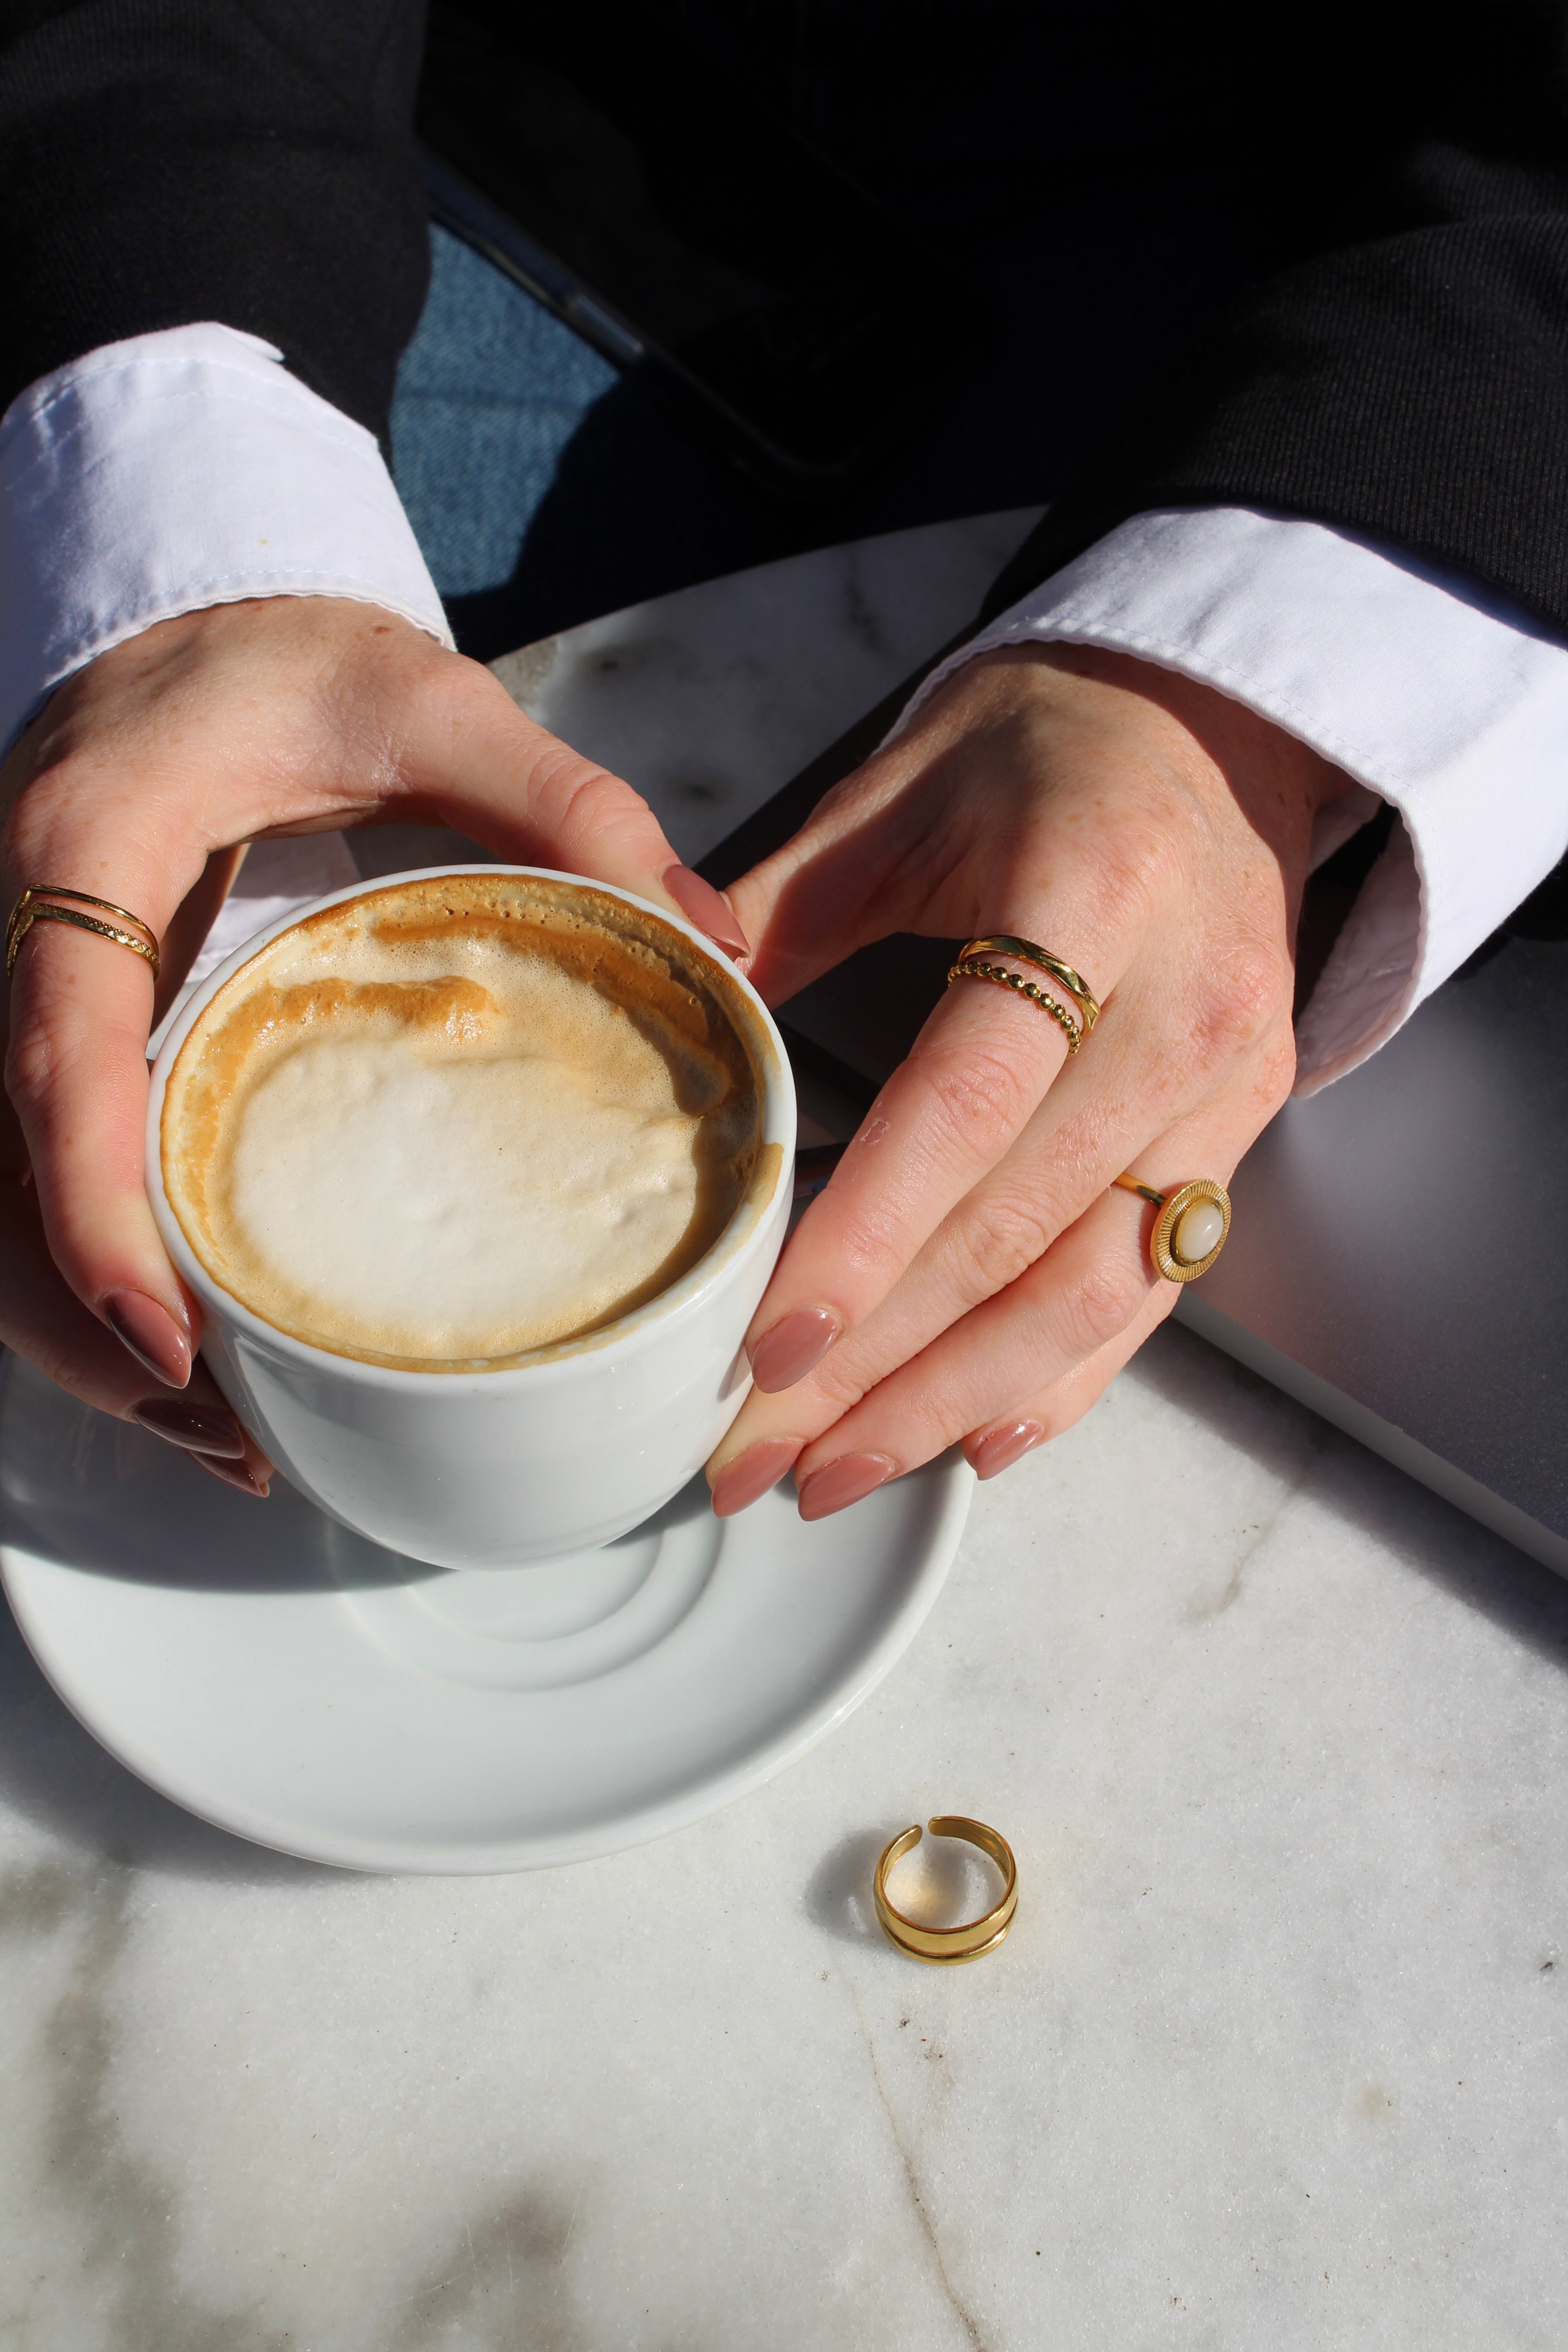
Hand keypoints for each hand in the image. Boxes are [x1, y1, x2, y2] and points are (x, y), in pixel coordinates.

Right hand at [0, 595, 744, 1491]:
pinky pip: (31, 1168)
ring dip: (82, 1322)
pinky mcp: (55, 1024)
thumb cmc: (283, 655)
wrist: (183, 616)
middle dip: (85, 1319)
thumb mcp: (426, 699)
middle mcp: (20, 934)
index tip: (171, 1331)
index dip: (93, 1208)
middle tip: (220, 1420)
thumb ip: (563, 802)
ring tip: (217, 1421)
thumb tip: (710, 934)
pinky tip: (189, 1337)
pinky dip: (94, 1262)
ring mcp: (19, 987)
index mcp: (88, 855)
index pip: (56, 1058)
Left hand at [706, 642, 1348, 1517]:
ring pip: (1092, 1289)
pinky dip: (1065, 1378)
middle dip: (880, 1367)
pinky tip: (974, 1441)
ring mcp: (1230, 1087)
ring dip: (957, 1400)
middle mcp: (1183, 1011)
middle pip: (1020, 1230)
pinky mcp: (1243, 1134)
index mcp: (1091, 901)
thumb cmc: (1040, 752)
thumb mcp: (895, 797)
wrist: (1214, 736)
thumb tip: (658, 998)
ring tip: (835, 1472)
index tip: (766, 1347)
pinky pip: (1153, 1287)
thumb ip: (777, 909)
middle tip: (755, 1455)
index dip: (865, 1243)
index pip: (966, 1109)